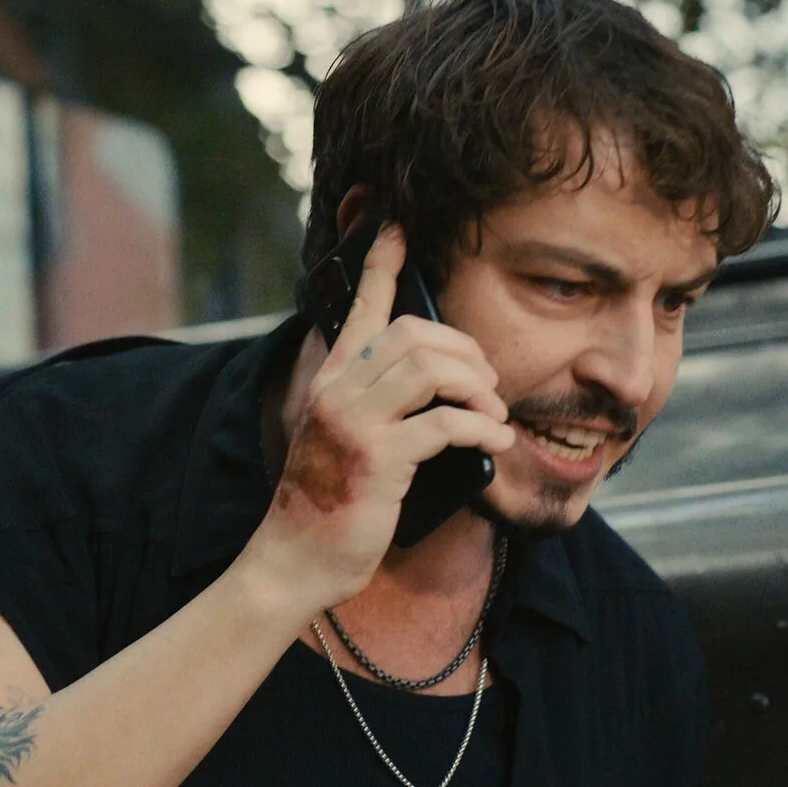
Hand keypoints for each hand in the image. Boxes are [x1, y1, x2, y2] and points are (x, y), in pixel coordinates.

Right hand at [242, 224, 515, 615]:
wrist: (294, 560)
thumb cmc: (328, 503)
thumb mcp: (344, 438)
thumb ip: (376, 404)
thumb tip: (434, 384)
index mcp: (332, 380)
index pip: (361, 306)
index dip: (382, 263)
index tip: (397, 226)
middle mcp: (339, 390)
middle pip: (414, 332)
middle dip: (466, 350)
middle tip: (487, 384)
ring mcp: (355, 423)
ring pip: (430, 368)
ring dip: (477, 387)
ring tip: (492, 413)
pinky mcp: (377, 460)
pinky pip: (444, 424)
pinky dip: (479, 428)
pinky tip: (493, 440)